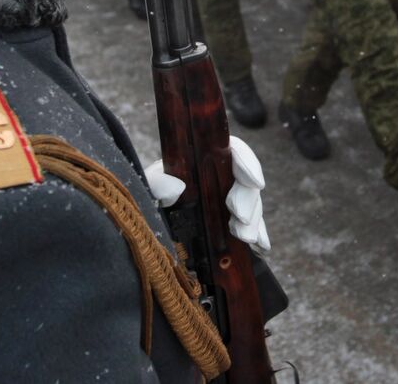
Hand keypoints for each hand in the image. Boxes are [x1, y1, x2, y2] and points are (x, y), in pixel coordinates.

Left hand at [146, 136, 270, 255]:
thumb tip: (176, 186)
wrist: (136, 230)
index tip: (255, 182)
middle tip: (240, 218)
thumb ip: (155, 183)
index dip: (247, 162)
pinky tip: (260, 246)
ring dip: (253, 221)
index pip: (232, 151)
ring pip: (251, 205)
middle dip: (249, 200)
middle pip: (245, 182)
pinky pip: (249, 227)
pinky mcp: (226, 227)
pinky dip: (257, 236)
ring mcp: (223, 204)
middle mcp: (216, 180)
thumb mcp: (144, 188)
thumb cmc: (140, 199)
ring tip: (247, 238)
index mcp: (199, 162)